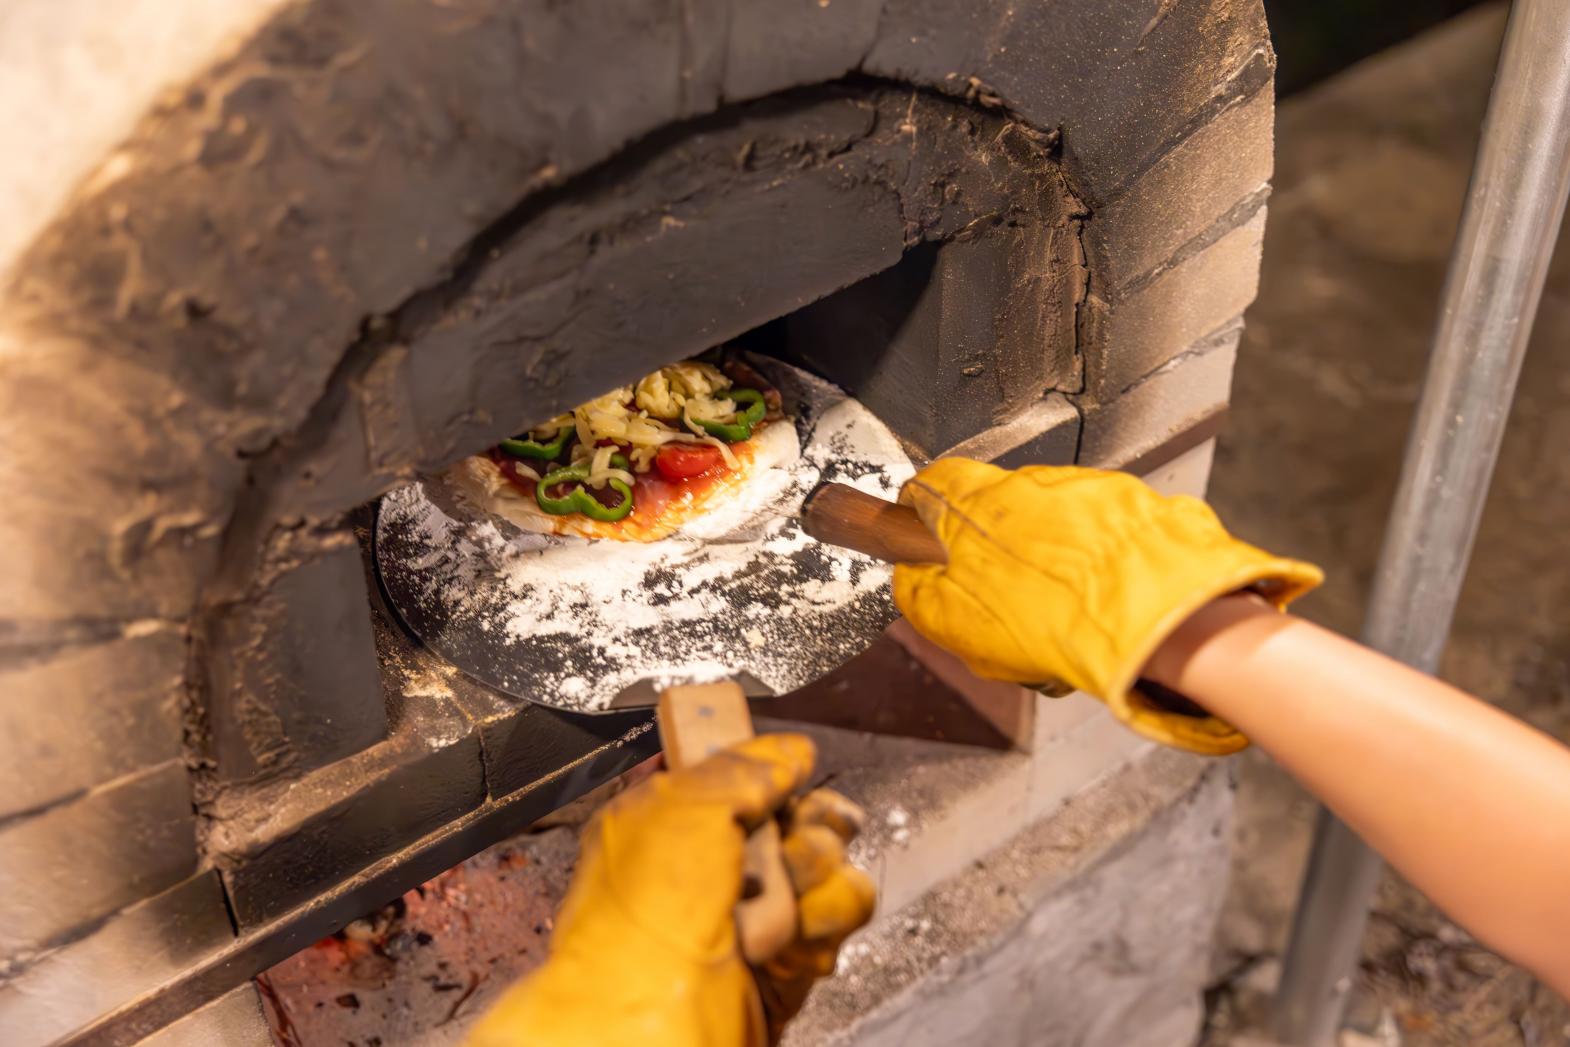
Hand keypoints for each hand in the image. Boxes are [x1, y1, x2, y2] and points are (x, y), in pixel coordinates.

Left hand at [466, 735, 875, 1046]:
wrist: (652, 1030)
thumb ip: (743, 767)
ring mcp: (754, 913)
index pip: (745, 770)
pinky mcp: (789, 957)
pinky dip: (822, 925)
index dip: (771, 770)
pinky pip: (839, 917)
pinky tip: (786, 943)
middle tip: (778, 846)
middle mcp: (713, 864)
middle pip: (801, 810)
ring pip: (830, 862)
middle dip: (803, 824)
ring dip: (810, 880)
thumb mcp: (682, 810)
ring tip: (768, 910)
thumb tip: (791, 753)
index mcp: (670, 819)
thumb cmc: (641, 922)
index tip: (785, 775)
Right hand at [893, 459, 1321, 754]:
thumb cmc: (1053, 621)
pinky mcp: (1141, 504)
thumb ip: (920, 593)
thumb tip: (910, 577)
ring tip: (1067, 606)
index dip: (927, 509)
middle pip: (1001, 504)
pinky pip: (1111, 530)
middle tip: (1008, 593)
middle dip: (999, 543)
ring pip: (1059, 518)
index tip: (928, 533)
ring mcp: (1092, 490)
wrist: (1154, 620)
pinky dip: (1106, 558)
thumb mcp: (955, 623)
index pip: (934, 483)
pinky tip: (1108, 599)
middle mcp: (1034, 483)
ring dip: (1057, 553)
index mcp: (979, 502)